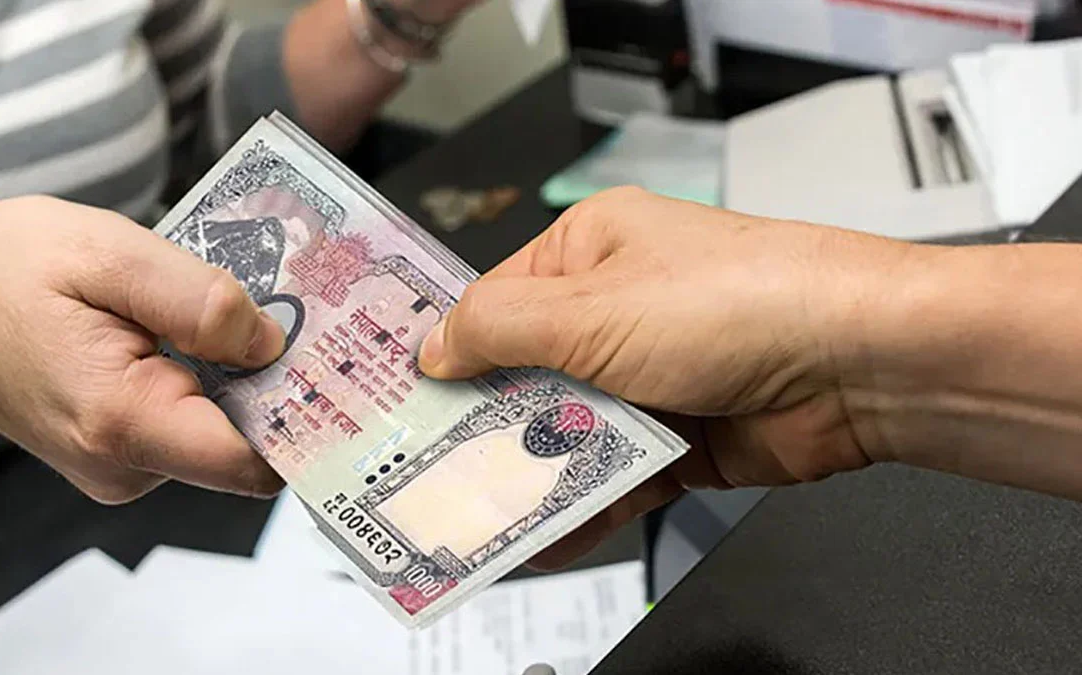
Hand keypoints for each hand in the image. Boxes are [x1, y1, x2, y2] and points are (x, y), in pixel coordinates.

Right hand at [0, 197, 285, 503]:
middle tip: (306, 317)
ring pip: (220, 434)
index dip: (307, 421)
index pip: (253, 463)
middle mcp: (123, 467)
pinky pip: (189, 425)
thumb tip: (274, 344)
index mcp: (123, 421)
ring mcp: (118, 468)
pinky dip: (207, 382)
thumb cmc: (6, 266)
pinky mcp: (116, 454)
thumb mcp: (108, 254)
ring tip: (233, 314)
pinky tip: (193, 334)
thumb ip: (199, 301)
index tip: (344, 371)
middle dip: (280, 386)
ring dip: (239, 378)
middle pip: (245, 447)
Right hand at [417, 187, 916, 566]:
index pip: (496, 302)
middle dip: (485, 424)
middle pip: (527, 375)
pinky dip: (581, 507)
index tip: (403, 399)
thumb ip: (499, 329)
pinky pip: (614, 476)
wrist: (859, 364)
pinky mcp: (682, 437)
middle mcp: (620, 309)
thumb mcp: (590, 308)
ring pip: (568, 432)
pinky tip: (542, 536)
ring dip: (531, 472)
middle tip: (428, 468)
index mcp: (594, 249)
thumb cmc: (742, 301)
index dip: (450, 352)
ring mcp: (653, 376)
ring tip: (475, 515)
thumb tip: (436, 345)